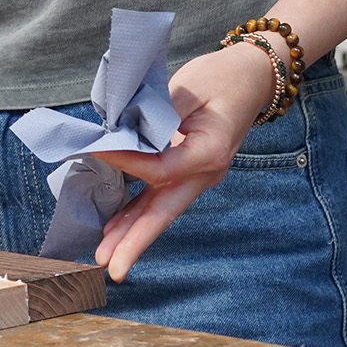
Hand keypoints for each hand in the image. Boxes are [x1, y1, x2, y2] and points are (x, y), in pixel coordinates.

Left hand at [91, 40, 278, 281]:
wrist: (249, 78)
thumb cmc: (221, 78)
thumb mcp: (188, 88)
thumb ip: (156, 114)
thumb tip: (120, 132)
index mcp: (209, 152)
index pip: (161, 168)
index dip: (127, 162)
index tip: (97, 149)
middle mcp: (204, 172)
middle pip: (164, 213)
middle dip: (135, 241)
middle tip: (111, 268)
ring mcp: (196, 176)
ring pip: (160, 211)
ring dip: (132, 235)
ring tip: (105, 256)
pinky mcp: (186, 172)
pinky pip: (159, 198)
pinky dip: (137, 214)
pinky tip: (117, 229)